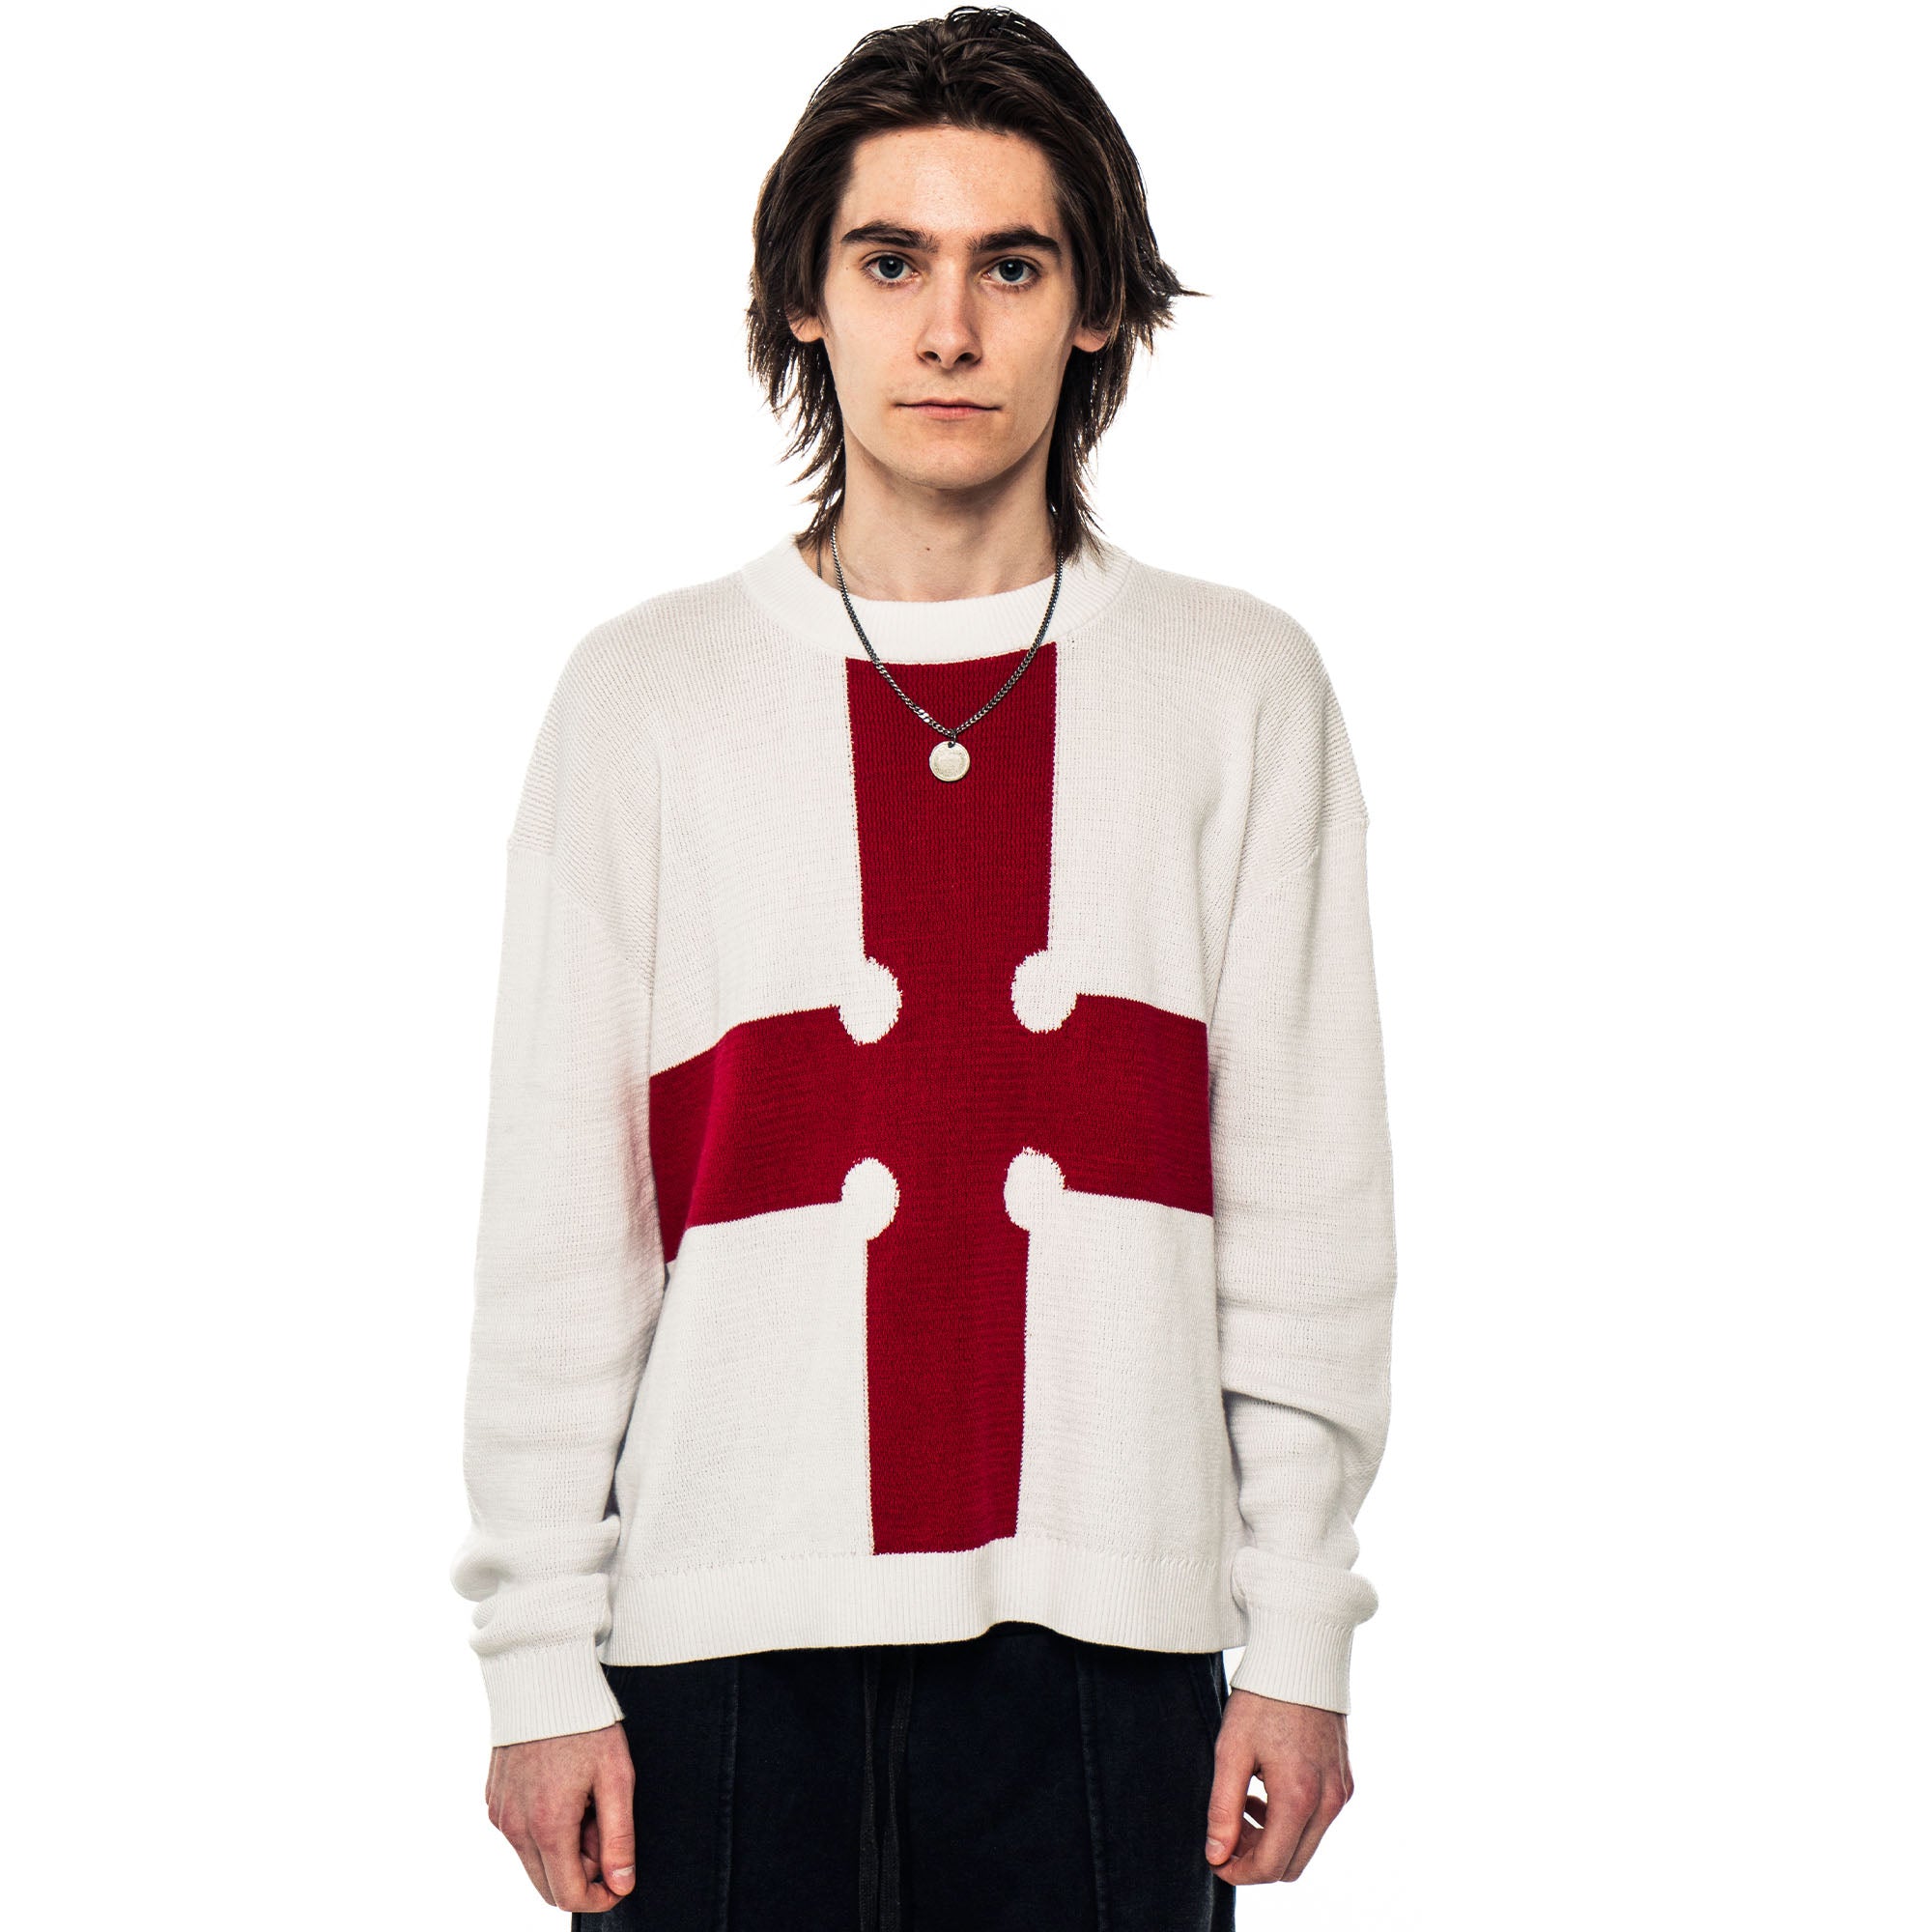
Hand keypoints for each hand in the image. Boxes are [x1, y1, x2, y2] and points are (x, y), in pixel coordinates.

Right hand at [483, 1721, 637, 1911]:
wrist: (544, 1680)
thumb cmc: (586, 1725)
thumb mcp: (616, 1778)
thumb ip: (618, 1838)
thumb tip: (621, 1885)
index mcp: (548, 1826)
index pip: (569, 1897)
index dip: (600, 1898)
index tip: (619, 1880)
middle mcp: (515, 1827)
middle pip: (548, 1886)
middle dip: (581, 1873)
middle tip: (604, 1830)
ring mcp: (500, 1814)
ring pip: (533, 1861)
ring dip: (562, 1850)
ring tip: (585, 1804)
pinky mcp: (493, 1800)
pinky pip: (519, 1835)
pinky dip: (542, 1830)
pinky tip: (562, 1792)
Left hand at [1203, 1689, 1353, 1884]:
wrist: (1301, 1657)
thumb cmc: (1261, 1699)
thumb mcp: (1231, 1751)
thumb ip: (1222, 1808)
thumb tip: (1216, 1856)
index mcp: (1299, 1797)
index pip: (1270, 1866)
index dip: (1237, 1872)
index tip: (1214, 1858)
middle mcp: (1329, 1801)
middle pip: (1291, 1865)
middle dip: (1255, 1859)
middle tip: (1226, 1832)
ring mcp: (1341, 1792)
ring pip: (1305, 1845)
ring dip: (1272, 1840)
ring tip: (1241, 1806)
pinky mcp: (1345, 1780)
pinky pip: (1318, 1821)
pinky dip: (1290, 1820)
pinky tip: (1264, 1791)